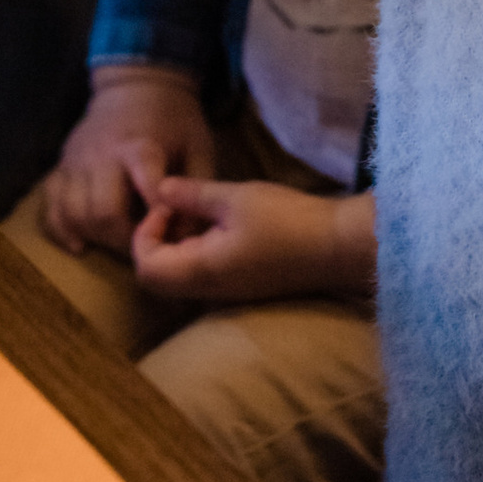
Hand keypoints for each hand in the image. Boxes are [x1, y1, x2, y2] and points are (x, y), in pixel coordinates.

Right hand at [39, 68, 214, 253]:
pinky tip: (79, 243)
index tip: (168, 229)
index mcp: (140, 147)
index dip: (159, 220)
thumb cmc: (172, 121)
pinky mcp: (60, 167)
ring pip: (72, 213)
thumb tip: (187, 236)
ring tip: (116, 240)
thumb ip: (196, 190)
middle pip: (102, 212)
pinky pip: (48, 207)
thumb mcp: (197, 146)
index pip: (147, 193)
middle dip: (122, 238)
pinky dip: (60, 230)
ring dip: (94, 236)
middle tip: (140, 244)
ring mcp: (75, 161)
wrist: (135, 86)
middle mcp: (102, 155)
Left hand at [131, 174, 375, 305]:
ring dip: (176, 246)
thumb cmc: (287, 220)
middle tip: (176, 209)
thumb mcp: (235, 198)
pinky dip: (196, 252)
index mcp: (202, 271)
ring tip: (196, 213)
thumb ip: (192, 196)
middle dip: (155, 242)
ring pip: (179, 278)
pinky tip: (216, 225)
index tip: (166, 205)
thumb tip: (159, 189)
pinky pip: (202, 276)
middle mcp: (208, 291)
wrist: (338, 246)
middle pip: (157, 278)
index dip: (145, 234)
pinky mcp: (242, 286)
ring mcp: (226, 292)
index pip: (146, 268)